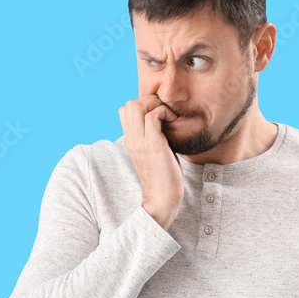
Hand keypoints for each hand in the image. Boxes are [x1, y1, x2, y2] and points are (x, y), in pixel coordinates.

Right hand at [118, 94, 183, 228]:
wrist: (163, 197)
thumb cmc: (163, 175)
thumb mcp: (153, 151)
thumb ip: (152, 135)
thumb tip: (163, 120)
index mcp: (130, 140)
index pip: (124, 110)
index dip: (142, 104)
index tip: (158, 112)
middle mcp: (131, 139)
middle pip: (129, 104)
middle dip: (149, 100)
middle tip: (165, 110)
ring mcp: (140, 142)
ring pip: (137, 106)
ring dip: (156, 104)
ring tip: (169, 115)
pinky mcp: (153, 145)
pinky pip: (153, 116)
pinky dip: (164, 112)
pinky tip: (173, 121)